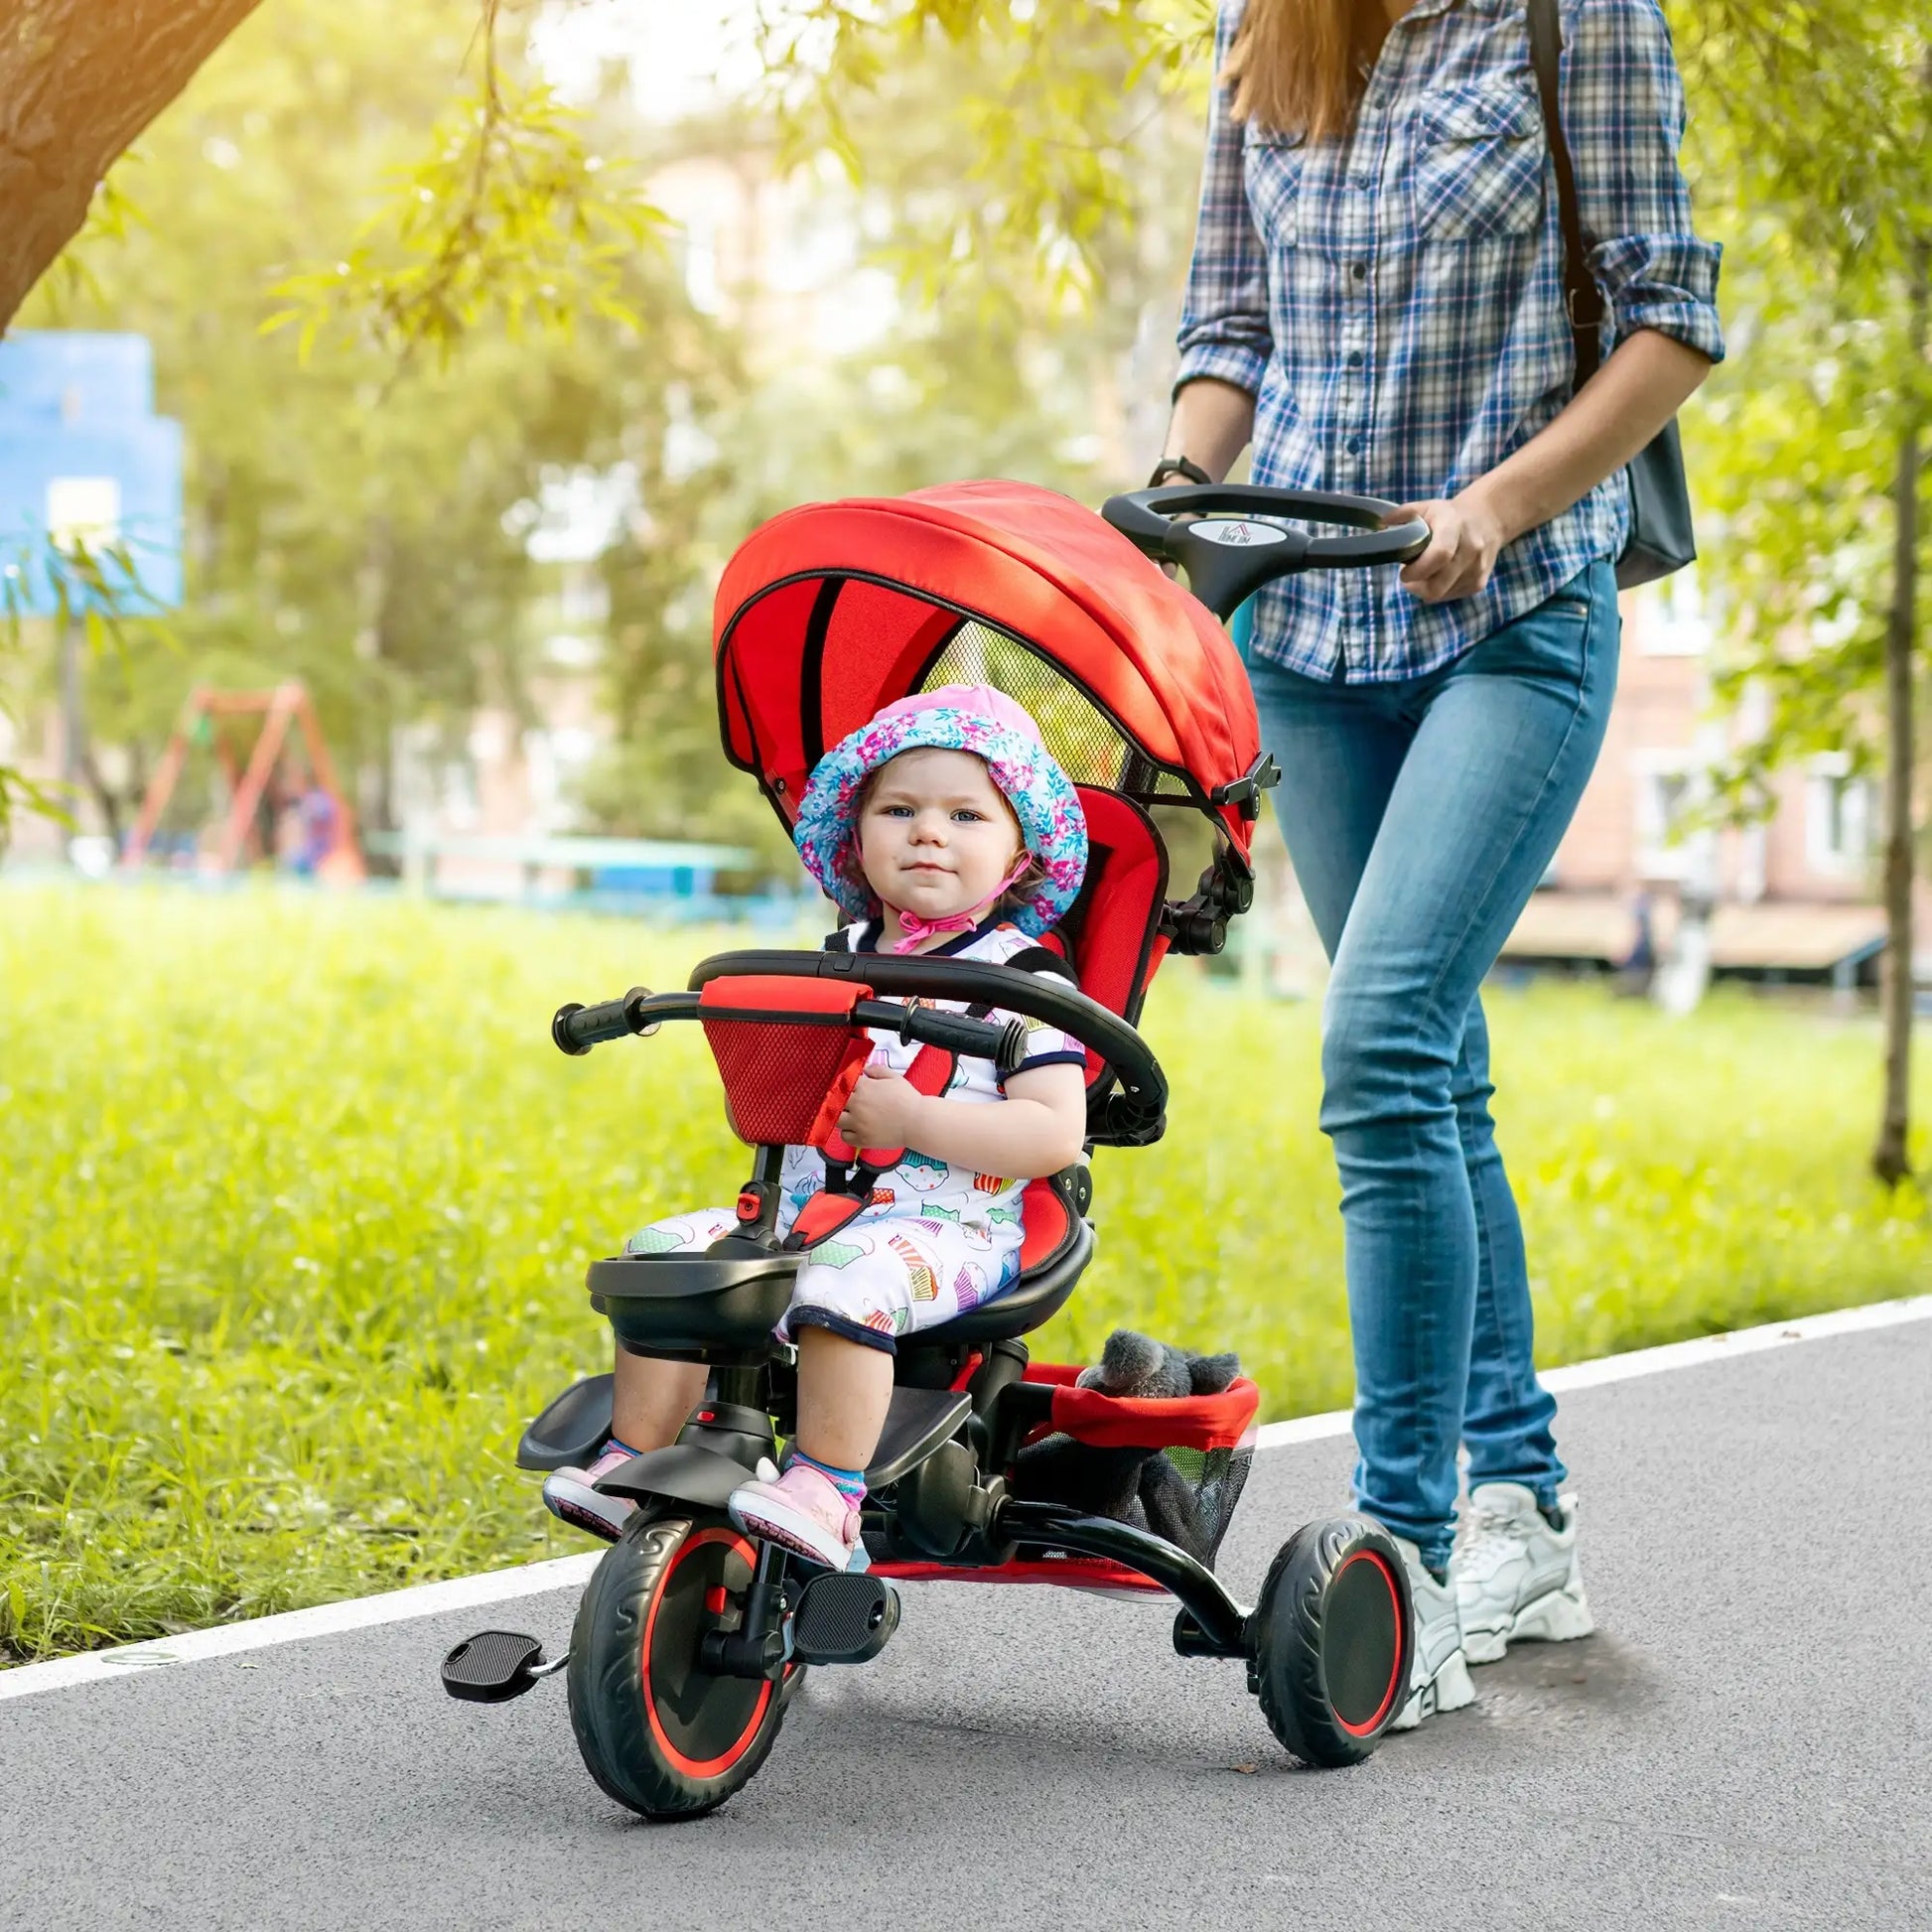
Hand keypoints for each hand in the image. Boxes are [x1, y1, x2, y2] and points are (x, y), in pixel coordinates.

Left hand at [836, 1063, 929, 1149]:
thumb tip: (865, 1070)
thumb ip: (876, 1070)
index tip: (845, 1085)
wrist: (917, 1122)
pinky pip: (844, 1137)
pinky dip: (847, 1133)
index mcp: (864, 1088)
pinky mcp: (862, 1139)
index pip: (841, 1082)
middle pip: (833, 1101)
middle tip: (846, 1101)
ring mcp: (858, 1124)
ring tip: (849, 1115)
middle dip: (837, 1100)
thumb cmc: (908, 1100)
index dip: (842, 1084)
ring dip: (840, 1116)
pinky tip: (855, 1128)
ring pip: (836, 1119)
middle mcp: (858, 1105)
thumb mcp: (894, 1077)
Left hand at [1388, 490, 1507, 603]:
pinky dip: (1439, 590)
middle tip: (1409, 575)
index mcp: (1454, 526)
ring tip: (1425, 571)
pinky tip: (1438, 576)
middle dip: (1417, 586)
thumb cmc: (1448, 516)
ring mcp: (1477, 569)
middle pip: (1438, 585)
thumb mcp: (1426, 508)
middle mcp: (1471, 549)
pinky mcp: (1479, 584)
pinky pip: (1450, 596)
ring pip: (1442, 595)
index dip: (1417, 570)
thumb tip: (1380, 524)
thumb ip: (1403, 515)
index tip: (1403, 573)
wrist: (1488, 520)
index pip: (1440, 555)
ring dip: (1426, 588)